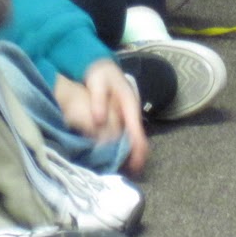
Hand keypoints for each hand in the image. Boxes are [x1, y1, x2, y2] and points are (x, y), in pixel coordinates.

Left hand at [55, 60, 148, 175]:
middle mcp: (130, 111)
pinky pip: (125, 132)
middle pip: (137, 136)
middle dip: (136, 154)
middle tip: (132, 171)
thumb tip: (100, 121)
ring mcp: (126, 114)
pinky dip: (124, 143)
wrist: (100, 65)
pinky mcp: (120, 115)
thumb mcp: (98, 84)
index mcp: (129, 104)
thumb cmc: (100, 73)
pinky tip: (117, 153)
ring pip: (131, 136)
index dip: (138, 148)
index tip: (137, 163)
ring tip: (126, 168)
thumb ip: (98, 101)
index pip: (137, 130)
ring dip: (130, 151)